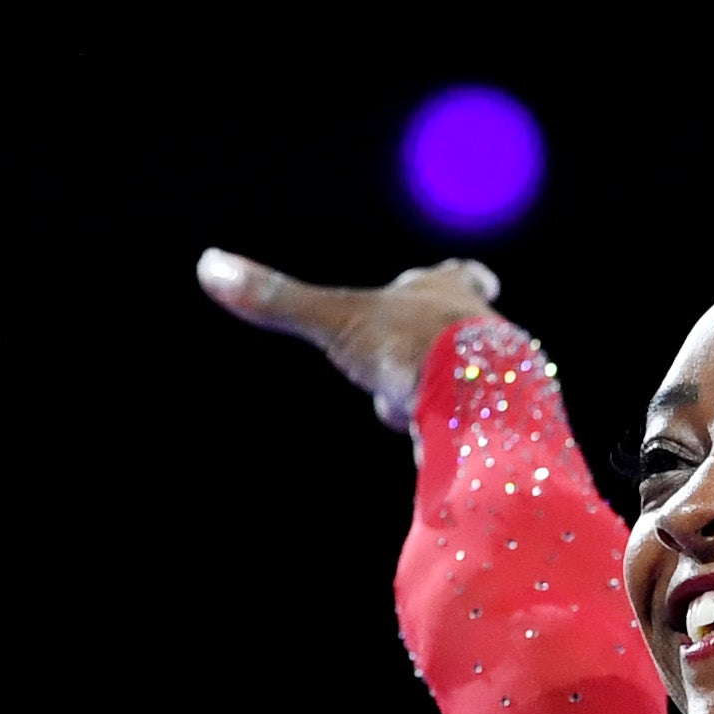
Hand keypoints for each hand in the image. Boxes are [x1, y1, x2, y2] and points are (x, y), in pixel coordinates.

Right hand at [195, 248, 506, 428]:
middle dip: (426, 356)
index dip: (458, 278)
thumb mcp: (333, 320)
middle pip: (453, 337)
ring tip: (413, 411)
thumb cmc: (409, 347)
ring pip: (458, 385)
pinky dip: (448, 437)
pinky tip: (435, 450)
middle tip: (408, 368)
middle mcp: (483, 329)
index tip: (479, 278)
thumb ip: (278, 300)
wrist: (476, 401)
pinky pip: (469, 429)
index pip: (457, 276)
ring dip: (432, 402)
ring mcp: (500, 377)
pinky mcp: (505, 422)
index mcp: (447, 292)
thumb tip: (207, 264)